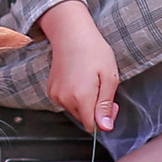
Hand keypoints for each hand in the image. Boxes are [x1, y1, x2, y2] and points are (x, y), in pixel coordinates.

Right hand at [39, 0, 120, 132]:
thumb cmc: (94, 51)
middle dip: (95, 110)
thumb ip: (106, 105)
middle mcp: (65, 99)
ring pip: (75, 111)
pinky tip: (79, 80)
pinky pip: (66, 102)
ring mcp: (56, 95)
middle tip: (103, 88)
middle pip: (84, 119)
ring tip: (90, 81)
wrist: (72, 34)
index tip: (111, 105)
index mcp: (81, 97)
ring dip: (85, 103)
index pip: (92, 126)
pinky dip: (74, 97)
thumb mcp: (109, 77)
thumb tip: (105, 127)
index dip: (104, 120)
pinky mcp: (51, 90)